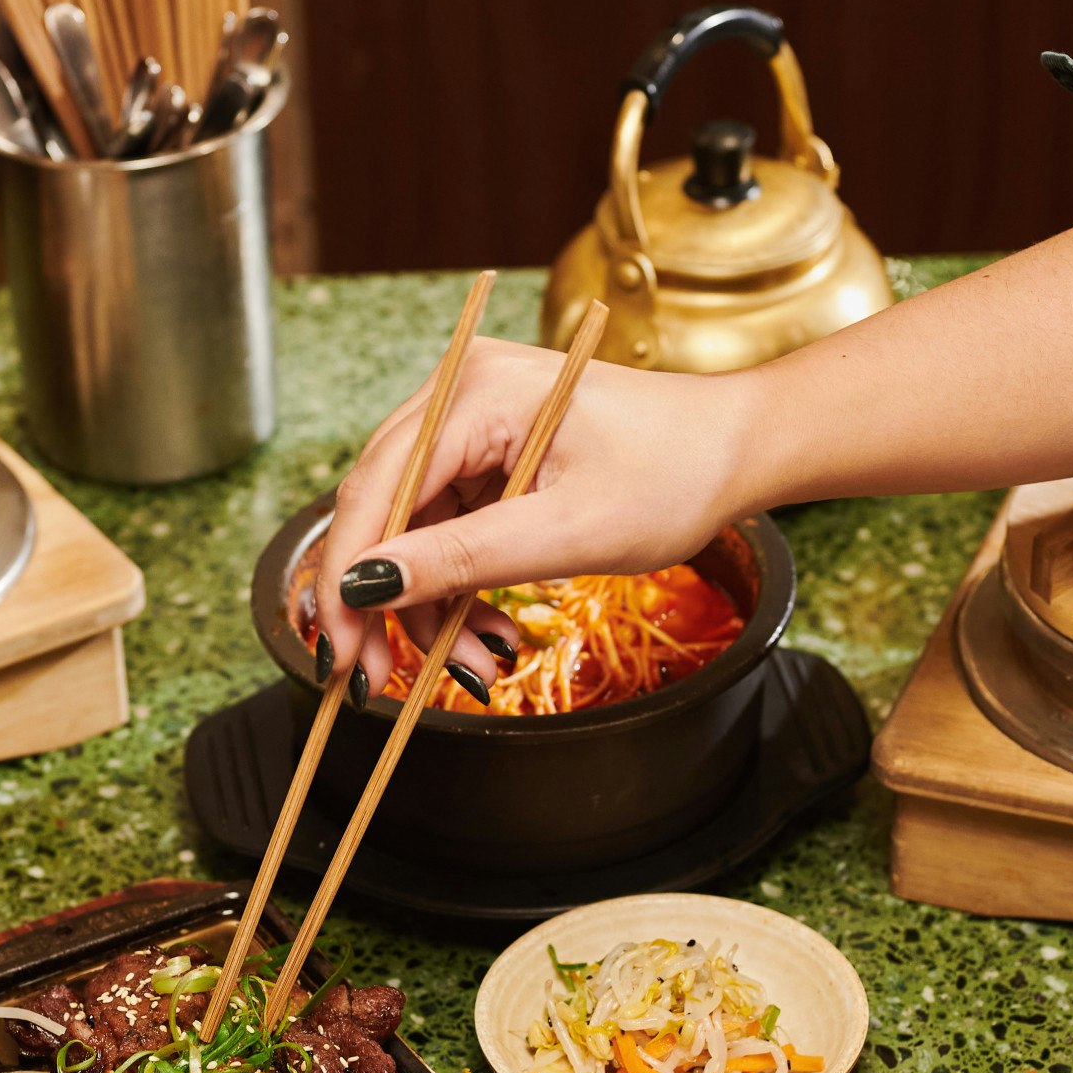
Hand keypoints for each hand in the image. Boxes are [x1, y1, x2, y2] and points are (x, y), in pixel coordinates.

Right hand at [311, 340, 757, 696]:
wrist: (735, 450)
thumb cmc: (674, 475)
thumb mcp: (568, 533)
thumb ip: (463, 558)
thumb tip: (366, 585)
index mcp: (475, 393)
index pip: (375, 491)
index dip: (347, 579)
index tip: (338, 651)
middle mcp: (459, 393)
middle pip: (380, 510)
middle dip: (380, 602)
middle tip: (376, 679)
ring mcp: (472, 422)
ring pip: (410, 529)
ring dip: (428, 605)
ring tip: (472, 664)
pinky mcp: (488, 452)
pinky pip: (445, 528)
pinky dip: (457, 586)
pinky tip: (485, 632)